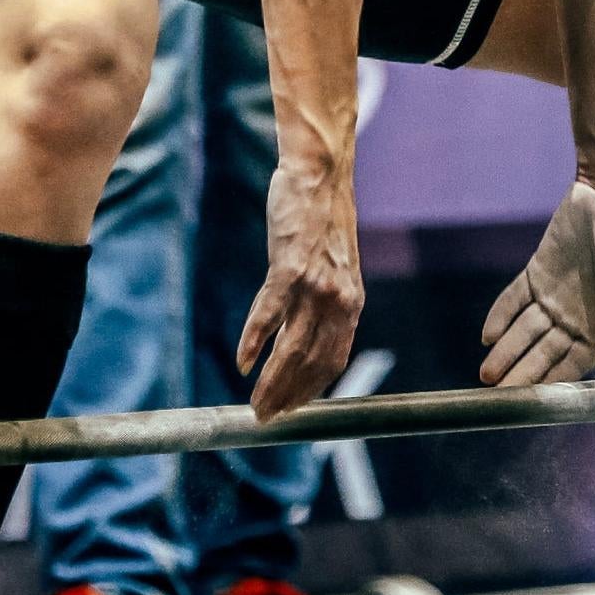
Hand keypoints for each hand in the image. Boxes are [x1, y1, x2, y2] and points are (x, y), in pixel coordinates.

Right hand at [237, 163, 363, 418]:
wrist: (321, 175)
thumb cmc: (321, 218)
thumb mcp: (333, 265)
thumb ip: (324, 299)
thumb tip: (300, 332)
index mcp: (351, 302)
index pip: (333, 360)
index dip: (311, 390)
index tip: (291, 410)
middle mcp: (338, 299)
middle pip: (311, 362)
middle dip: (288, 396)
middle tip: (266, 419)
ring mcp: (315, 284)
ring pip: (292, 347)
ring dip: (271, 381)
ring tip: (254, 404)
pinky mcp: (290, 266)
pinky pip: (270, 313)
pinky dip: (254, 341)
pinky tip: (243, 361)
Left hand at [479, 181, 594, 386]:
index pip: (572, 365)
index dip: (552, 384)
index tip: (532, 405)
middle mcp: (576, 317)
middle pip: (543, 352)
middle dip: (521, 373)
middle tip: (497, 395)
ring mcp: (555, 295)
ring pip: (525, 330)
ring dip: (506, 351)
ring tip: (486, 375)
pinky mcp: (539, 271)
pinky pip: (515, 298)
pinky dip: (501, 315)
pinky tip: (487, 336)